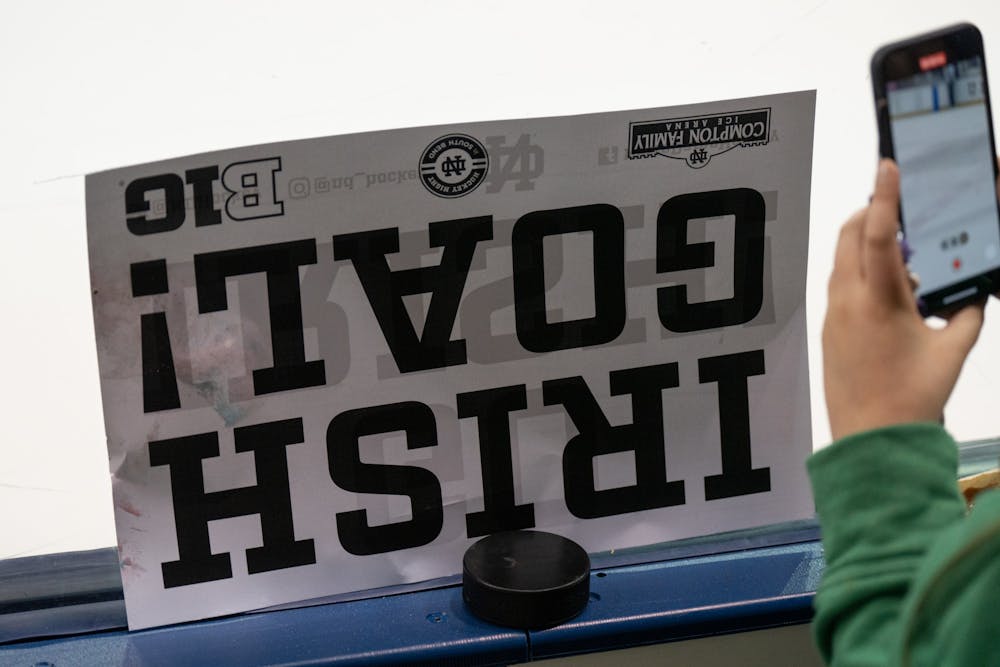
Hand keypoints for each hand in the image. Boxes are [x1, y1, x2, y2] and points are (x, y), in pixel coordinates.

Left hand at [822, 159, 984, 439]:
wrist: (870, 440)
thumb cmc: (911, 398)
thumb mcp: (952, 351)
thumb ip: (967, 314)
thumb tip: (973, 293)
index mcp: (878, 299)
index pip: (880, 233)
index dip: (885, 196)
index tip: (886, 166)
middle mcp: (847, 300)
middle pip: (850, 236)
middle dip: (872, 214)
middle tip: (900, 211)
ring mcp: (832, 315)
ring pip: (843, 261)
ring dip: (868, 248)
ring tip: (907, 264)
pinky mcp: (828, 330)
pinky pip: (841, 286)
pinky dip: (861, 275)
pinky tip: (891, 295)